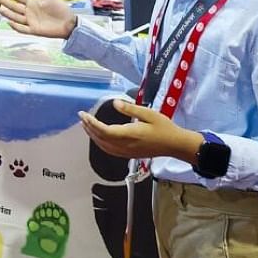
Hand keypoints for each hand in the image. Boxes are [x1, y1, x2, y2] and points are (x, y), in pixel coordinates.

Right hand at [0, 0, 77, 38]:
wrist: (69, 23)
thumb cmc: (61, 10)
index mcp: (33, 3)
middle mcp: (30, 12)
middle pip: (14, 7)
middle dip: (4, 2)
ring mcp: (31, 21)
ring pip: (16, 17)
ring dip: (7, 13)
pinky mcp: (34, 30)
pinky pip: (22, 29)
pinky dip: (15, 27)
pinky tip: (9, 22)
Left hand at [78, 100, 203, 161]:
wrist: (175, 145)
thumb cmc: (164, 128)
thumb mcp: (149, 114)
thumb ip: (130, 109)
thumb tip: (114, 102)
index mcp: (129, 134)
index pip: (104, 130)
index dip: (92, 123)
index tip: (84, 114)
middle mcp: (125, 145)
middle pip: (101, 138)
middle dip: (89, 127)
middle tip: (82, 117)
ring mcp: (126, 152)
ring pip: (104, 146)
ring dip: (93, 135)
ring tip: (86, 125)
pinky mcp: (128, 155)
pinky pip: (109, 150)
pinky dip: (100, 143)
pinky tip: (98, 137)